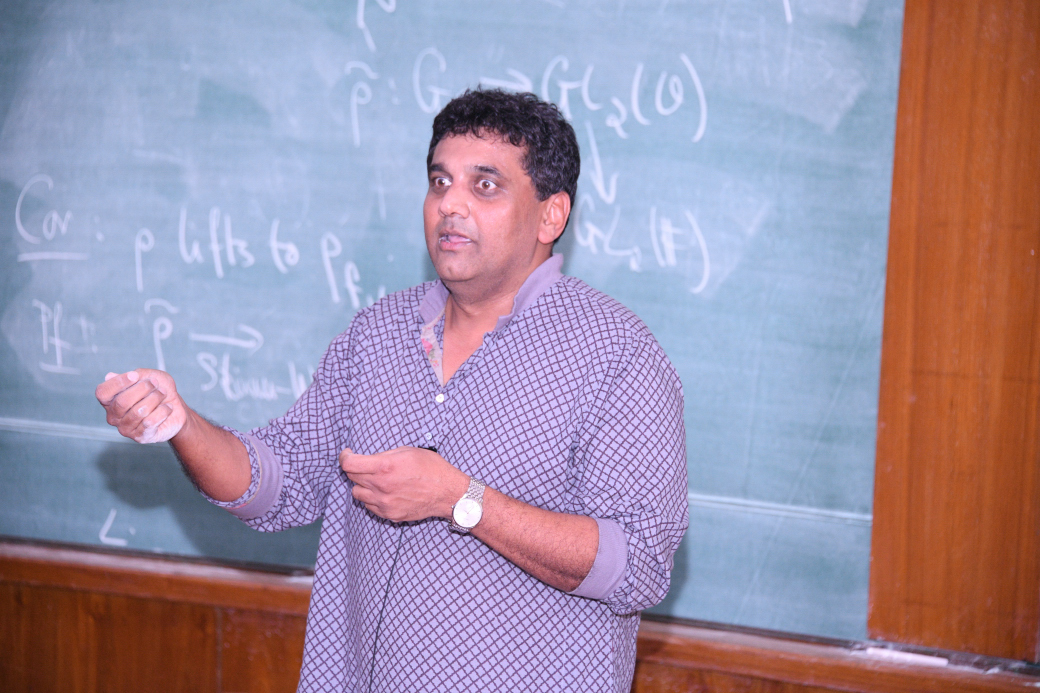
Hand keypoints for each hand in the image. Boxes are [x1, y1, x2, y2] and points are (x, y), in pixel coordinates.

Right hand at [95, 369, 187, 443]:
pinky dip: (162, 411)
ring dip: (155, 399)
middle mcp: (114, 416)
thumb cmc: (160, 391)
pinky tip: (167, 407)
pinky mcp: (140, 437)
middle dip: (143, 388)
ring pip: (138, 412)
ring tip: (162, 394)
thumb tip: (109, 376)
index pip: (102, 393)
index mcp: (111, 400)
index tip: (135, 375)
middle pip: (122, 402)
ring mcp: (125, 429)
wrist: (177, 409)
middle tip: (156, 384)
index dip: (118, 383)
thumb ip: (134, 375)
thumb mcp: (151, 376)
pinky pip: (150, 422)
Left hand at [339, 446, 468, 522]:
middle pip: (352, 477)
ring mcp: (384, 503)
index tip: (348, 454)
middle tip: (366, 465)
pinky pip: (370, 506)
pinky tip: (386, 491)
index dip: (345, 457)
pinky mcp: (389, 514)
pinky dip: (372, 498)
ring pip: (357, 493)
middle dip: (356, 468)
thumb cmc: (431, 468)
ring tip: (377, 480)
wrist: (447, 493)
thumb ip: (384, 455)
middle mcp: (381, 487)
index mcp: (384, 467)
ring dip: (363, 485)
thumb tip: (369, 460)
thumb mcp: (407, 451)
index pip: (349, 464)